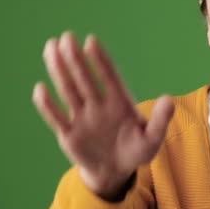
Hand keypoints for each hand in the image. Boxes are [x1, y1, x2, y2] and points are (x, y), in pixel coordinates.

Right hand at [32, 31, 174, 199]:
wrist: (116, 171)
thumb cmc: (136, 150)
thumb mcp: (152, 138)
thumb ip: (160, 120)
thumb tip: (168, 100)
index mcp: (119, 102)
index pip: (109, 76)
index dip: (100, 59)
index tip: (91, 41)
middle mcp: (98, 105)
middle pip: (85, 78)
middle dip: (75, 58)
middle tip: (66, 37)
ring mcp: (82, 118)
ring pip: (68, 91)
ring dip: (59, 71)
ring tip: (50, 48)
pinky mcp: (69, 135)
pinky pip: (56, 118)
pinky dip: (48, 105)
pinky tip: (40, 89)